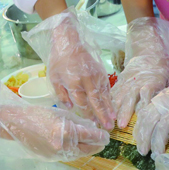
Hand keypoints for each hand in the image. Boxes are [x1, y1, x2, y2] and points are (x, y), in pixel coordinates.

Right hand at [0, 103, 109, 161]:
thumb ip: (77, 121)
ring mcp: (57, 154)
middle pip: (87, 148)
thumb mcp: (61, 113)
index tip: (106, 135)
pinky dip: (76, 151)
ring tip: (94, 144)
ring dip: (88, 149)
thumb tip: (91, 126)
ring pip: (79, 154)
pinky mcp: (51, 158)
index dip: (100, 136)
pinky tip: (79, 146)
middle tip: (103, 141)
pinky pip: (68, 156)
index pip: (90, 136)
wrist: (17, 125)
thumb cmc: (38, 114)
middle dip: (97, 145)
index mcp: (66, 131)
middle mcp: (63, 145)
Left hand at [22, 9, 115, 128]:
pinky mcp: (100, 71)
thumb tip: (71, 108)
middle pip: (96, 101)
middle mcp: (87, 80)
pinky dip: (109, 96)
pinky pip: (106, 86)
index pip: (83, 103)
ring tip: (114, 119)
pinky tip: (112, 104)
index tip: (93, 124)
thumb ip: (62, 94)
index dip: (88, 114)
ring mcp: (95, 75)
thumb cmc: (59, 60)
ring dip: (109, 108)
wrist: (70, 42)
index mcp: (74, 83)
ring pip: (104, 94)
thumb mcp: (54, 78)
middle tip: (109, 127)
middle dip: (103, 115)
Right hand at [111, 17, 168, 127]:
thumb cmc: (164, 67)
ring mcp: (127, 80)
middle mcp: (138, 81)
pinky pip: (113, 91)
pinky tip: (105, 112)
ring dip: (114, 109)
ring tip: (110, 122)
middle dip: (124, 111)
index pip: (147, 91)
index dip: (143, 103)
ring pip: (119, 95)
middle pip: (129, 96)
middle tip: (121, 125)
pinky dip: (109, 102)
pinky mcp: (121, 80)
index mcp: (153, 80)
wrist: (149, 50)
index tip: (140, 116)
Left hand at [134, 40, 168, 154]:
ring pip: (162, 128)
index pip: (143, 116)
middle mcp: (163, 104)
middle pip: (149, 123)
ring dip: (158, 143)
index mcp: (158, 100)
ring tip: (158, 154)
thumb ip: (163, 108)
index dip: (139, 129)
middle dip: (144, 139)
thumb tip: (156, 126)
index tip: (137, 141)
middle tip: (143, 152)